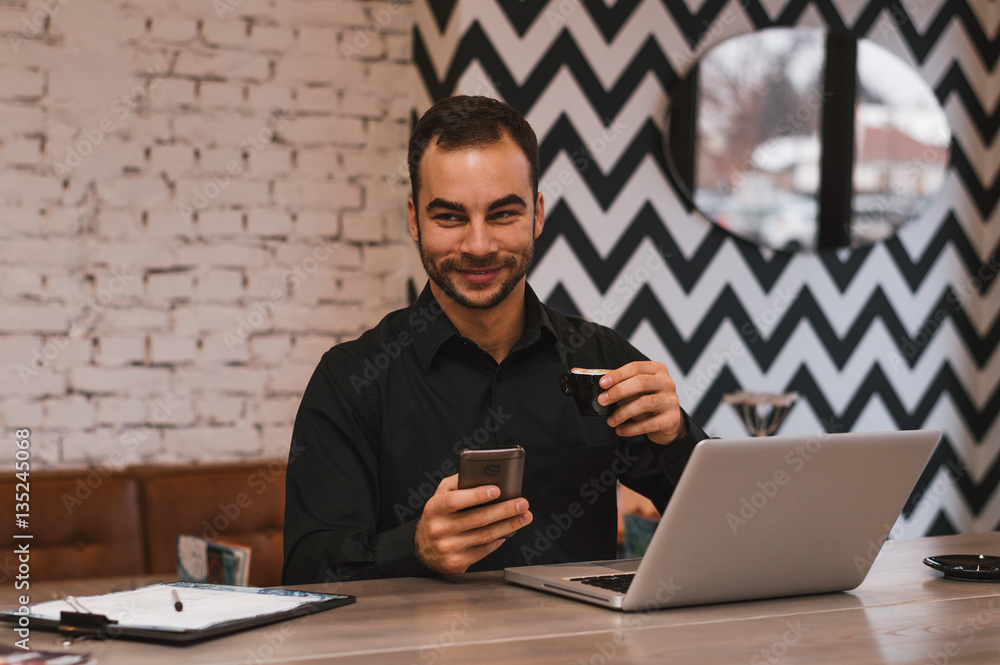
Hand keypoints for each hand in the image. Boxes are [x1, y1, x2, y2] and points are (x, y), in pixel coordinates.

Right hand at [414, 474, 532, 574]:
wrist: (422, 547)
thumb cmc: (437, 515)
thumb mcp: (440, 494)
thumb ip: (459, 482)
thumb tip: (485, 475)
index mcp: (435, 508)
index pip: (456, 500)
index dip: (477, 495)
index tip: (497, 490)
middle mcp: (440, 529)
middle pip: (478, 519)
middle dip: (504, 510)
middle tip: (522, 503)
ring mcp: (449, 548)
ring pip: (486, 535)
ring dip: (509, 525)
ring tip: (524, 516)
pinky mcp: (457, 562)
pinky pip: (484, 549)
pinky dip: (499, 539)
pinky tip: (509, 531)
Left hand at [597, 361, 686, 444]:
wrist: (668, 422)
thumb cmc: (651, 401)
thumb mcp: (638, 390)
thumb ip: (624, 386)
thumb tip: (605, 390)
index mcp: (658, 370)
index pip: (636, 368)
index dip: (617, 375)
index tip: (603, 383)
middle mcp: (667, 383)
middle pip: (641, 382)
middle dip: (618, 391)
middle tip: (603, 400)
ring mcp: (671, 401)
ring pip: (644, 403)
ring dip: (623, 413)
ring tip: (611, 420)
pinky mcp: (672, 419)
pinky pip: (648, 424)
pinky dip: (631, 428)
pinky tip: (621, 430)